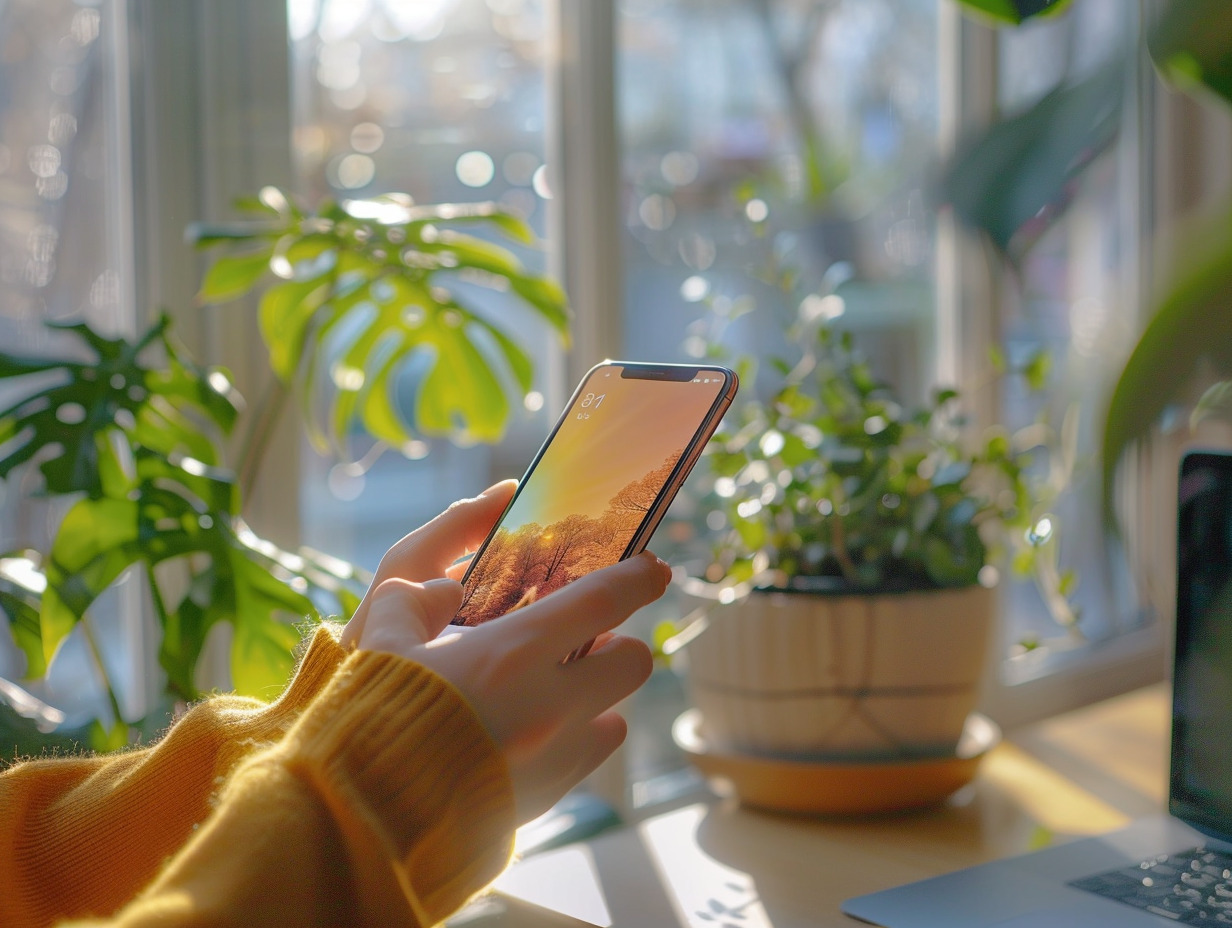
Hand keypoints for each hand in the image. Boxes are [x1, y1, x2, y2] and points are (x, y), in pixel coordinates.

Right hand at [341, 483, 665, 822]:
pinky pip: (586, 759)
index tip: (651, 569)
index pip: (604, 601)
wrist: (365, 821)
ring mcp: (555, 756)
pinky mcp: (548, 796)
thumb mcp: (380, 642)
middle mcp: (550, 704)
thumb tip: (445, 588)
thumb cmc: (369, 721)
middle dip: (620, 645)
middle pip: (633, 662)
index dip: (637, 579)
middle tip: (590, 640)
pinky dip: (575, 741)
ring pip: (617, 717)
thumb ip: (411, 600)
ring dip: (598, 699)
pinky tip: (537, 735)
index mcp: (513, 653)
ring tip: (559, 693)